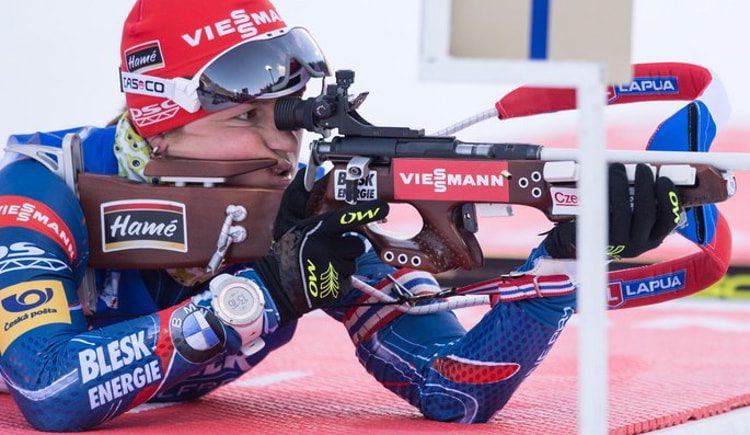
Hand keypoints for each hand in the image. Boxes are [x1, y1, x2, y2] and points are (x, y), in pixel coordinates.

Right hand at [255, 171, 388, 322]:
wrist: (278, 287)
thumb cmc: (287, 250)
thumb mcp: (288, 220)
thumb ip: (300, 196)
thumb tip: (312, 173)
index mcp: (316, 230)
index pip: (346, 218)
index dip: (366, 211)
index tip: (383, 207)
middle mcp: (326, 249)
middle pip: (356, 243)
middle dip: (347, 244)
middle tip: (328, 248)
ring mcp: (333, 270)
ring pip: (353, 260)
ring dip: (343, 260)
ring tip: (323, 263)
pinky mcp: (338, 287)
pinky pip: (350, 276)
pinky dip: (340, 276)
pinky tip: (325, 275)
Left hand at [543, 163, 680, 258]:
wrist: (580, 243)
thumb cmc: (611, 223)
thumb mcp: (632, 220)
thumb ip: (643, 202)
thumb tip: (645, 171)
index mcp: (651, 239)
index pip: (668, 220)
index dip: (669, 198)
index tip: (663, 178)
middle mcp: (636, 245)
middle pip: (646, 214)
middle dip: (645, 186)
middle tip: (641, 168)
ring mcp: (616, 244)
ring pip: (622, 213)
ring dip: (621, 186)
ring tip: (617, 168)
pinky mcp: (596, 239)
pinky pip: (600, 214)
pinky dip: (601, 195)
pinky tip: (599, 181)